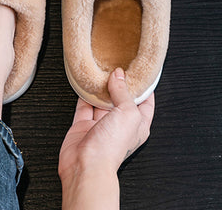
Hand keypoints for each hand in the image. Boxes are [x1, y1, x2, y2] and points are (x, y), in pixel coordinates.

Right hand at [58, 68, 154, 208]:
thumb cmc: (111, 147)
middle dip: (119, 83)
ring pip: (102, 100)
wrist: (87, 165)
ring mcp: (101, 125)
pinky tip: (84, 82)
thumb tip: (118, 75)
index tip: (139, 70)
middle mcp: (120, 125)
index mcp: (138, 125)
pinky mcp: (83, 125)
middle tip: (116, 65)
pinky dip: (84, 93)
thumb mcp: (128, 113)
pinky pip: (84, 105)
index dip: (143, 86)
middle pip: (121, 99)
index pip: (145, 102)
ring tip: (100, 69)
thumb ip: (123, 92)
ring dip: (101, 87)